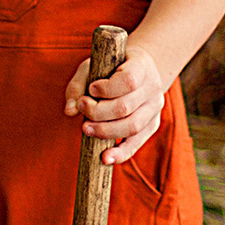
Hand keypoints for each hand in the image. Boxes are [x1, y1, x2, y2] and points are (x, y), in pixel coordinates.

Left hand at [64, 44, 168, 164]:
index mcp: (142, 66)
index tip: (92, 89)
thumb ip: (78, 85)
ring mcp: (155, 108)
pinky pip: (136, 143)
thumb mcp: (93, 66)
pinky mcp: (152, 125)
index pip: (128, 80)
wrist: (137, 70)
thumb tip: (70, 111)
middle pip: (126, 107)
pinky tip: (105, 159)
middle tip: (81, 107)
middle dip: (98, 112)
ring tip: (85, 129)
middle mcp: (153, 87)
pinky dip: (121, 153)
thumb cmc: (110, 67)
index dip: (107, 88)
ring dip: (105, 131)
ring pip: (132, 127)